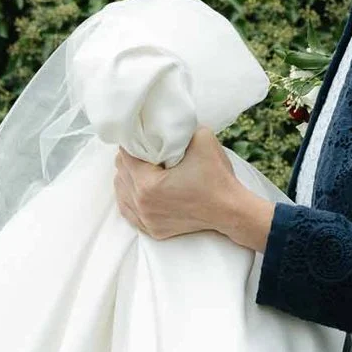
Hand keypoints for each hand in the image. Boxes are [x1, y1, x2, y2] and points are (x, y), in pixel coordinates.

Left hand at [112, 129, 273, 249]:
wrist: (230, 210)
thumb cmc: (217, 177)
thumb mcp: (202, 138)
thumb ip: (180, 127)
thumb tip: (166, 121)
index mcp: (147, 184)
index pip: (125, 156)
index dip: (132, 143)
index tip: (141, 137)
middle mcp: (142, 204)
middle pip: (121, 174)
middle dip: (130, 160)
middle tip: (144, 151)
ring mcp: (146, 220)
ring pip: (121, 192)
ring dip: (129, 178)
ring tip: (143, 169)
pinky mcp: (152, 229)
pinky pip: (128, 211)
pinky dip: (131, 198)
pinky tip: (138, 188)